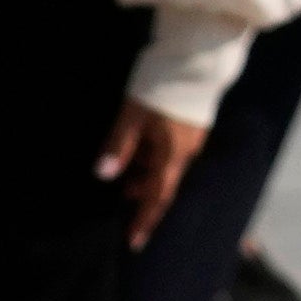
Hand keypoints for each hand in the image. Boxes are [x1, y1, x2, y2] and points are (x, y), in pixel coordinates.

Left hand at [101, 99, 210, 243]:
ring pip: (167, 165)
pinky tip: (139, 150)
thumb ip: (118, 146)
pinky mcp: (191, 125)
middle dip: (143, 193)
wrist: (197, 58)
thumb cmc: (161, 85)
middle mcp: (187, 151)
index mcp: (174, 153)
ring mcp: (192, 138)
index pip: (158, 197)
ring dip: (146, 173)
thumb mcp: (131, 115)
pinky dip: (153, 157)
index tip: (134, 242)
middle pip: (164, 182)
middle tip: (122, 194)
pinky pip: (171, 151)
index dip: (145, 220)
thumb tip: (104, 175)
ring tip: (126, 171)